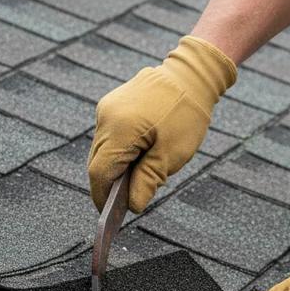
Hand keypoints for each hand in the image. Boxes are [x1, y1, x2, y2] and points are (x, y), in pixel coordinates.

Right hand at [87, 35, 235, 213]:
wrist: (192, 73)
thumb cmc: (186, 114)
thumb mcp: (171, 155)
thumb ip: (147, 182)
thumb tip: (132, 205)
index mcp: (119, 131)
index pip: (99, 173)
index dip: (102, 198)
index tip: (110, 216)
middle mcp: (106, 118)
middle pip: (97, 162)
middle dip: (109, 185)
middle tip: (126, 202)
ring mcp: (106, 109)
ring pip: (102, 150)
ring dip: (115, 168)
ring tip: (136, 179)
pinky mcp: (111, 105)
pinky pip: (109, 136)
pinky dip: (119, 151)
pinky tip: (137, 158)